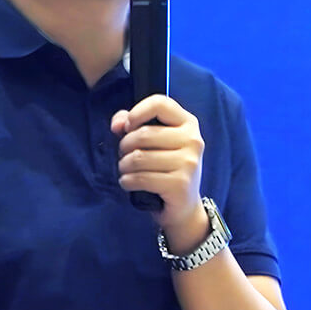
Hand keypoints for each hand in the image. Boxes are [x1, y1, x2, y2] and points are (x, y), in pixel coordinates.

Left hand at [111, 94, 204, 231]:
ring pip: (139, 157)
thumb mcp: (155, 142)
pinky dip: (127, 181)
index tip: (128, 127)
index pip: (160, 103)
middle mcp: (193, 140)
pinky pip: (141, 178)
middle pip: (143, 134)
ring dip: (124, 166)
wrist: (184, 205)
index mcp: (188, 123)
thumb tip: (117, 124)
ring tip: (125, 170)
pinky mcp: (180, 184)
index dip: (137, 112)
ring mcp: (189, 163)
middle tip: (124, 155)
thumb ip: (133, 123)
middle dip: (124, 146)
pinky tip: (128, 183)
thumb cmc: (166, 168)